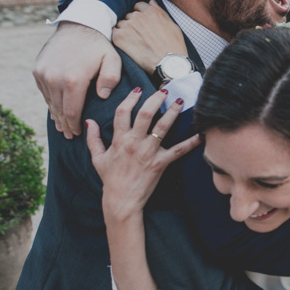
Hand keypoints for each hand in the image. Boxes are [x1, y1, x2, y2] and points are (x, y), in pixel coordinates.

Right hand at [33, 21, 120, 138]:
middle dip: (65, 124)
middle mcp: (54, 78)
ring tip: (62, 127)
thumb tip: (102, 96)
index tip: (77, 134)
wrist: (77, 25)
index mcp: (73, 80)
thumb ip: (111, 79)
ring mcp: (43, 74)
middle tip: (70, 136)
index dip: (74, 125)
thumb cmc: (98, 45)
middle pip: (59, 110)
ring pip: (50, 102)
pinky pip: (44, 91)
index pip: (72, 111)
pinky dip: (50, 102)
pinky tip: (55, 110)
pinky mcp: (37, 70)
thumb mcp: (112, 60)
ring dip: (56, 115)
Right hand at [86, 88, 199, 221]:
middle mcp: (134, 143)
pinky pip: (178, 150)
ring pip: (162, 128)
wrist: (121, 200)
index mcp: (119, 140)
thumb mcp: (97, 158)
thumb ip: (93, 138)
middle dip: (155, 99)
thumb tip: (89, 121)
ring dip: (172, 113)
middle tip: (165, 90)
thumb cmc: (110, 179)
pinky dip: (191, 142)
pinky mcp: (160, 163)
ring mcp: (148, 152)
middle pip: (145, 115)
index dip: (130, 99)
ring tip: (180, 101)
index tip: (138, 89)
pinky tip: (201, 134)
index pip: (122, 113)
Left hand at [113, 0, 187, 74]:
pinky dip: (119, 37)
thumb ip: (161, 12)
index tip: (142, 24)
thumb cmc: (174, 46)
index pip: (139, 6)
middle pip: (129, 15)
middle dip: (133, 23)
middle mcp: (138, 16)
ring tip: (133, 42)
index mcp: (151, 12)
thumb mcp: (173, 26)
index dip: (140, 15)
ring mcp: (128, 26)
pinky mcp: (120, 37)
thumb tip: (151, 2)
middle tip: (139, 35)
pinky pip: (114, 32)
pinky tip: (126, 45)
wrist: (169, 64)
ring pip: (121, 24)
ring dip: (125, 30)